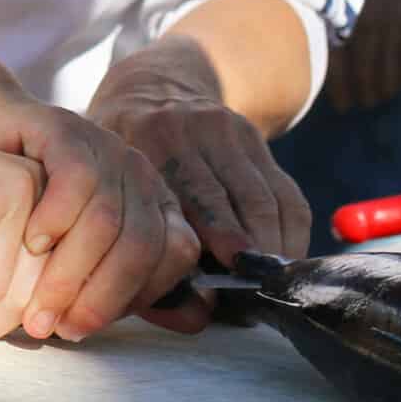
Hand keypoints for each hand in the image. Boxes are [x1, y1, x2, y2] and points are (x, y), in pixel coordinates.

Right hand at [0, 85, 196, 342]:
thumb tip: (195, 321)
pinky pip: (76, 179)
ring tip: (36, 303)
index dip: (136, 296)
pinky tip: (32, 242)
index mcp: (155, 202)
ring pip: (106, 218)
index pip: (176, 254)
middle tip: (58, 326)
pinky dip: (56, 219)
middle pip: (141, 242)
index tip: (86, 325)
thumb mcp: (83, 255)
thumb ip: (130, 287)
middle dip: (100, 297)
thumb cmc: (32, 210)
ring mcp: (104, 147)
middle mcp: (138, 174)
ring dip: (69, 272)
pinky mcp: (65, 129)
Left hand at [88, 38, 311, 279]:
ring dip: (275, 249)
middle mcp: (188, 130)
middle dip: (250, 255)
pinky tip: (282, 259)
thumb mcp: (109, 184)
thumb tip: (191, 312)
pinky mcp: (254, 137)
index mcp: (145, 141)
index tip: (228, 284)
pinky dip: (291, 233)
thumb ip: (136, 246)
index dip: (214, 244)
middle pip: (233, 203)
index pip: (189, 199)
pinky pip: (286, 194)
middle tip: (253, 295)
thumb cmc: (123, 160)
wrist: (149, 89)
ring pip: (266, 201)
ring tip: (269, 284)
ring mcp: (226, 129)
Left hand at [329, 0, 400, 111]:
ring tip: (378, 99)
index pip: (338, 66)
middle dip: (361, 94)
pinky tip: (400, 85)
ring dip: (382, 90)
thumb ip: (332, 19)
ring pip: (387, 70)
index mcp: (342, 16)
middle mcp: (365, 23)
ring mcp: (391, 23)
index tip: (342, 105)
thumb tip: (321, 54)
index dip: (340, 90)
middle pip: (362, 73)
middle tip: (358, 106)